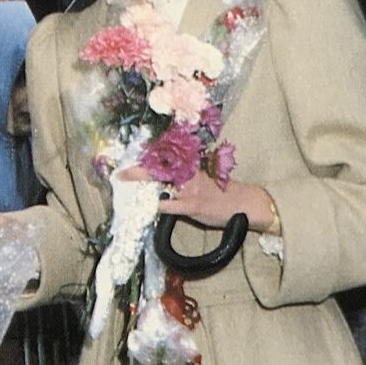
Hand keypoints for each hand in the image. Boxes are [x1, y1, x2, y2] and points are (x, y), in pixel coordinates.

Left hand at [122, 167, 273, 231]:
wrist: (245, 203)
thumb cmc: (225, 193)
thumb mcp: (205, 179)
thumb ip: (187, 178)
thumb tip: (167, 184)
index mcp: (192, 167)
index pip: (166, 160)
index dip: (147, 160)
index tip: (131, 159)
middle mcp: (189, 174)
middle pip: (159, 169)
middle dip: (138, 171)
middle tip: (120, 173)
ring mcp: (190, 189)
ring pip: (162, 184)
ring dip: (143, 186)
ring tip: (127, 187)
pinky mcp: (194, 205)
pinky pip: (171, 205)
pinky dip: (158, 205)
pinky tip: (148, 205)